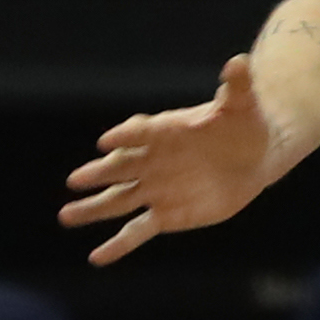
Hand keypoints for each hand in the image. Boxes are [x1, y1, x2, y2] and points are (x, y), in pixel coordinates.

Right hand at [58, 57, 284, 266]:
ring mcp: (156, 189)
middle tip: (76, 180)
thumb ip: (236, 87)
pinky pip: (137, 231)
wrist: (253, 156)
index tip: (107, 142)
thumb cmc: (244, 124)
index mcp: (165, 130)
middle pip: (120, 167)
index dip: (125, 136)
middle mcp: (153, 160)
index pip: (141, 132)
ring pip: (118, 200)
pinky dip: (117, 245)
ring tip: (66, 216)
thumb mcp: (242, 104)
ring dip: (94, 209)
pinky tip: (97, 257)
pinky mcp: (166, 215)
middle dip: (98, 174)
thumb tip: (240, 62)